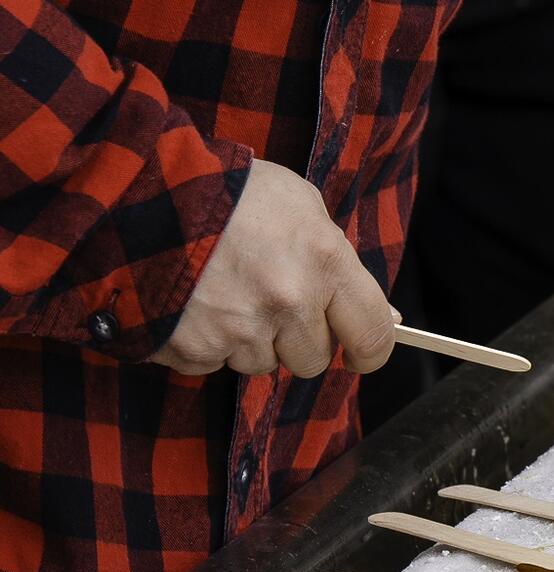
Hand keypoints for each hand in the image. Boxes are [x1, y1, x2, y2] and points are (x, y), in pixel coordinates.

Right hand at [149, 159, 396, 376]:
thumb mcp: (300, 205)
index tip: (362, 356)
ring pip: (262, 365)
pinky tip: (191, 305)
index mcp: (323, 262)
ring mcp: (240, 330)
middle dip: (295, 339)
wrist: (134, 193)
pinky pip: (213, 365)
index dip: (370, 352)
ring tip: (221, 292)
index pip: (371, 332)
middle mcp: (288, 302)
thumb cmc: (225, 191)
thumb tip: (387, 316)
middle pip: (313, 359)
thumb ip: (342, 261)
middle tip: (267, 301)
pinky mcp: (195, 349)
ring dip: (247, 341)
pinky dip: (204, 344)